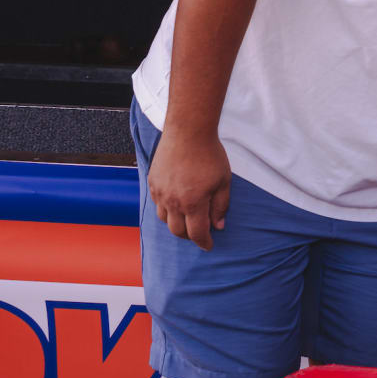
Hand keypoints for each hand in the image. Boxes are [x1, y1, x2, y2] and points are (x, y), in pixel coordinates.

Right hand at [146, 127, 232, 250]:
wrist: (188, 132)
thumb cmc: (210, 155)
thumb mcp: (224, 182)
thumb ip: (221, 206)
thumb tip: (218, 226)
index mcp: (193, 203)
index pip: (197, 233)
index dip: (204, 242)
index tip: (209, 245)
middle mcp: (172, 201)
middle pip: (177, 231)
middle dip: (189, 236)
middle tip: (199, 233)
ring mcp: (160, 192)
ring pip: (164, 219)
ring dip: (176, 223)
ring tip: (187, 219)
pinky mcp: (152, 182)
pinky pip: (157, 204)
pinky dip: (166, 210)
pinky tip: (176, 204)